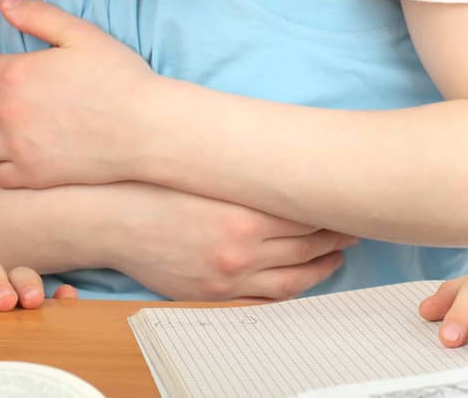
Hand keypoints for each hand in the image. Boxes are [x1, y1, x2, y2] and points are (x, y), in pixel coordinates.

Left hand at [0, 0, 156, 187]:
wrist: (147, 128)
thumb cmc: (120, 77)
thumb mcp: (83, 34)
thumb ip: (39, 15)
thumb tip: (4, 4)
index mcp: (16, 74)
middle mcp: (10, 112)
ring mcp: (20, 148)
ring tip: (1, 127)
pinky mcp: (34, 176)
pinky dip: (1, 164)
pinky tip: (18, 152)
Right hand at [100, 182, 359, 301]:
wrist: (114, 219)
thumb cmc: (158, 188)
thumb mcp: (209, 173)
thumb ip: (251, 177)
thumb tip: (287, 170)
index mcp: (243, 212)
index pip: (307, 213)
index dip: (333, 209)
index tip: (348, 200)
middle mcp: (241, 247)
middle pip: (309, 244)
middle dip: (336, 235)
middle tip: (354, 224)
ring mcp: (230, 275)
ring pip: (295, 276)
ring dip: (323, 265)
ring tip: (339, 253)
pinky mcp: (216, 292)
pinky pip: (266, 297)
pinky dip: (292, 288)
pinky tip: (304, 276)